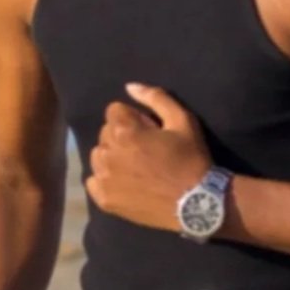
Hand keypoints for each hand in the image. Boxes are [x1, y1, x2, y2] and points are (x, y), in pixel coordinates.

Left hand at [85, 85, 215, 232]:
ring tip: (134, 168)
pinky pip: (93, 182)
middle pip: (105, 133)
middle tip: (145, 151)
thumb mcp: (182, 121)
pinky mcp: (105, 199)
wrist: (197, 204)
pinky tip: (125, 183)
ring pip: (98, 156)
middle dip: (121, 136)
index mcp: (124, 131)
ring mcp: (104, 178)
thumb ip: (155, 98)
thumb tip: (129, 86)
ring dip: (112, 157)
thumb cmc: (191, 159)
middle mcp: (108, 153)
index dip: (133, 118)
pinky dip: (105, 180)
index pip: (114, 111)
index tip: (149, 131)